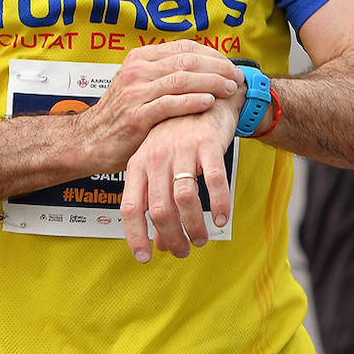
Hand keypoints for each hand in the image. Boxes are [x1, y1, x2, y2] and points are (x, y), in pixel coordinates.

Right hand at [78, 40, 240, 176]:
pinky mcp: (136, 115)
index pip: (185, 48)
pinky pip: (170, 104)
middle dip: (218, 68)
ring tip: (230, 89)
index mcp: (141, 58)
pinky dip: (192, 102)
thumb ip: (165, 74)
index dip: (213, 55)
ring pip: (182, 80)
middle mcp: (138, 70)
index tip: (231, 66)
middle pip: (187, 61)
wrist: (90, 140)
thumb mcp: (139, 84)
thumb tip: (203, 68)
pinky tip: (209, 103)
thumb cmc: (122, 114)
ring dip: (211, 83)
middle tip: (236, 78)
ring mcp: (135, 92)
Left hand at [119, 94, 240, 263]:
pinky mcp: (207, 142)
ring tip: (202, 238)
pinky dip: (219, 203)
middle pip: (159, 209)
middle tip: (184, 250)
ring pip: (184, 199)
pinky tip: (224, 217)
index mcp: (139, 163)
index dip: (135, 236)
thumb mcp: (161, 166)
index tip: (145, 259)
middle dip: (172, 237)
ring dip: (195, 226)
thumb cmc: (180, 136)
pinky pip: (213, 180)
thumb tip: (160, 245)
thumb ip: (157, 202)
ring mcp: (181, 148)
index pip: (130, 207)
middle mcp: (156, 155)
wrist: (206, 95)